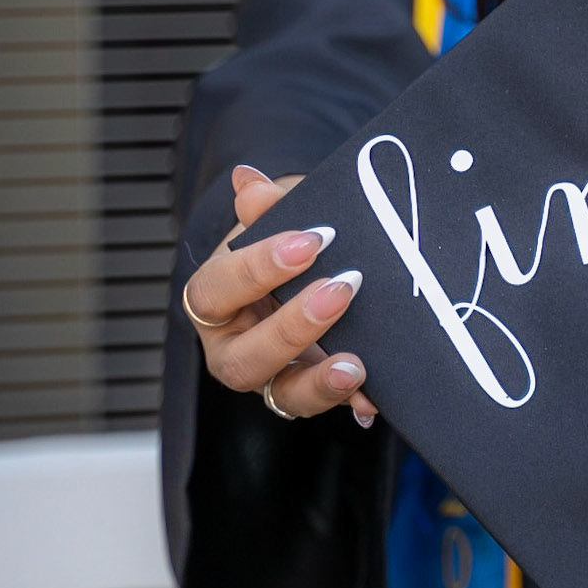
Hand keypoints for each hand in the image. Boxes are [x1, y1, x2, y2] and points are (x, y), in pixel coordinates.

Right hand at [181, 164, 377, 426]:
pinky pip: (327, 404)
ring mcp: (272, 376)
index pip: (215, 290)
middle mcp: (233, 346)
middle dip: (292, 328)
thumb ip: (267, 203)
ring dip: (319, 382)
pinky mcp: (311, 390)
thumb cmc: (287, 238)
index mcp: (213, 300)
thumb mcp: (280, 214)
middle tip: (341, 289)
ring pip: (283, 395)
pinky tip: (374, 397)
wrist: (317, 260)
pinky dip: (352, 402)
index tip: (308, 241)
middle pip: (243, 358)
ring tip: (354, 365)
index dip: (256, 268)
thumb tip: (249, 182)